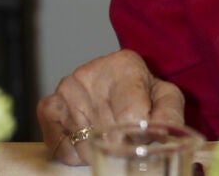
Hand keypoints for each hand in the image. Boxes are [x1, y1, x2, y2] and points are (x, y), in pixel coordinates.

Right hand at [36, 50, 183, 165]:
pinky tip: (89, 139)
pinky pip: (63, 147)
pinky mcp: (48, 107)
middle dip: (122, 145)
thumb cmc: (141, 91)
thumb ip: (169, 113)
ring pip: (86, 145)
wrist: (114, 82)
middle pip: (108, 133)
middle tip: (128, 140)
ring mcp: (65, 90)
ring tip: (109, 135)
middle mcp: (89, 73)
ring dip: (100, 150)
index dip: (140, 135)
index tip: (143, 139)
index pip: (131, 114)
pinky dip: (78, 154)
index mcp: (124, 65)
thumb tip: (160, 132)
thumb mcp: (165, 97)